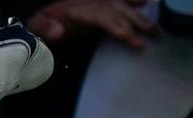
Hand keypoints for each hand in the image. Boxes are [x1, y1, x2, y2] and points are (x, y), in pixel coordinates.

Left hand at [28, 0, 155, 48]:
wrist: (41, 18)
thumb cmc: (40, 25)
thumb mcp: (36, 27)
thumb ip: (45, 28)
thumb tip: (59, 32)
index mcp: (77, 8)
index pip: (102, 16)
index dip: (118, 27)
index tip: (131, 38)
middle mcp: (90, 2)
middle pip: (117, 10)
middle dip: (136, 21)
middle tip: (154, 33)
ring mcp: (96, 2)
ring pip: (121, 5)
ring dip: (139, 13)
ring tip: (156, 25)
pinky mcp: (99, 4)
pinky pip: (118, 0)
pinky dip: (133, 0)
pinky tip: (147, 1)